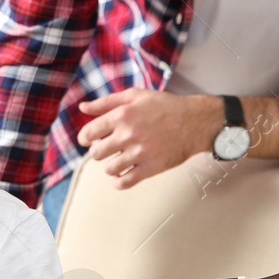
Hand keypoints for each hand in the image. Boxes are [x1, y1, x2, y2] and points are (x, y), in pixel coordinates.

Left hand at [76, 90, 220, 188]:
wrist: (195, 122)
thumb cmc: (164, 106)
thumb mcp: (135, 96)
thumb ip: (106, 102)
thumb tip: (82, 107)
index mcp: (122, 116)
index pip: (88, 133)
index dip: (85, 138)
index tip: (89, 140)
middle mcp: (128, 135)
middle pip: (96, 153)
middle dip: (99, 151)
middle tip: (109, 148)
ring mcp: (139, 153)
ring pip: (109, 169)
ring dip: (110, 166)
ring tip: (119, 160)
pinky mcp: (151, 168)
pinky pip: (125, 183)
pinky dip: (119, 182)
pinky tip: (123, 174)